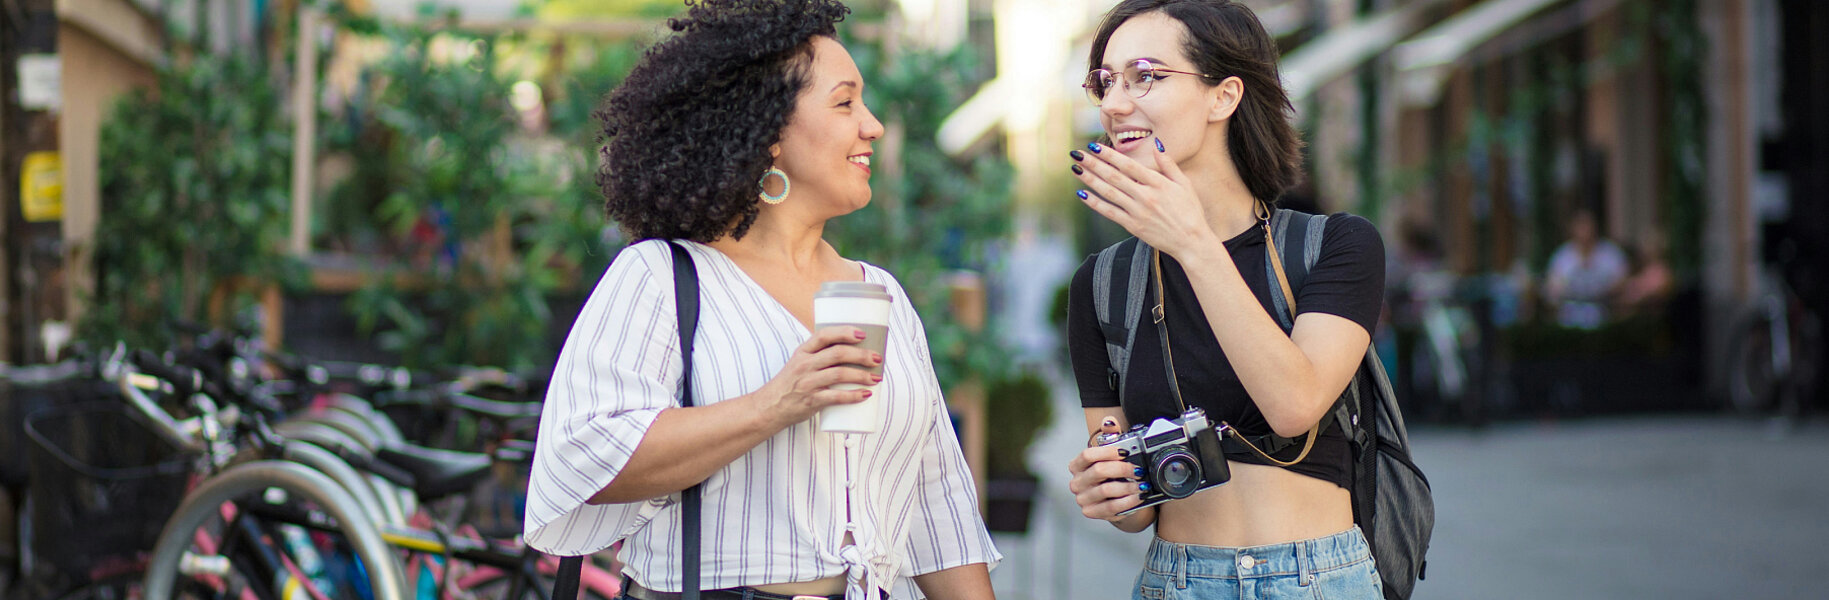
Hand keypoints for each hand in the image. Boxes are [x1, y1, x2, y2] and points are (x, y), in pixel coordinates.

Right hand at [750, 326, 882, 429]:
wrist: (769, 407)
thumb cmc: (790, 383)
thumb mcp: (799, 363)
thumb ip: (820, 356)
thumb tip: (853, 352)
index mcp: (803, 352)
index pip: (824, 335)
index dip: (844, 332)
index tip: (862, 334)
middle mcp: (805, 365)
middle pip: (838, 354)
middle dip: (861, 355)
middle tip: (877, 359)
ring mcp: (807, 383)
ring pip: (839, 374)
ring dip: (861, 375)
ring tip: (876, 377)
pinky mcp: (811, 401)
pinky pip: (836, 397)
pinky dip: (853, 396)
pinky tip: (866, 394)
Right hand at [1066, 418, 1144, 520]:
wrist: (1115, 500)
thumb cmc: (1112, 474)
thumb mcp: (1112, 455)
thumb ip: (1110, 436)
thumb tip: (1109, 421)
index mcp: (1077, 465)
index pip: (1087, 455)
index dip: (1107, 452)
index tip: (1126, 452)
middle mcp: (1076, 483)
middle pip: (1098, 471)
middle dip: (1122, 469)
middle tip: (1139, 470)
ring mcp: (1083, 499)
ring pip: (1106, 490)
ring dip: (1128, 487)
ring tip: (1143, 484)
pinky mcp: (1092, 512)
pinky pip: (1112, 507)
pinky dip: (1128, 501)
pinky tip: (1139, 497)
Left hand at [1070, 139, 1215, 257]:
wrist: (1191, 241)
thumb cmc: (1190, 211)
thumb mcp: (1184, 184)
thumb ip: (1168, 164)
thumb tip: (1157, 144)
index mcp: (1158, 183)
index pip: (1128, 165)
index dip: (1109, 155)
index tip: (1094, 146)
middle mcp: (1145, 196)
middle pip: (1114, 177)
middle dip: (1093, 164)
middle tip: (1076, 154)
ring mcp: (1137, 212)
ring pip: (1109, 193)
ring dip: (1090, 180)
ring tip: (1075, 169)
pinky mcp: (1133, 226)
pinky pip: (1110, 212)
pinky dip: (1095, 203)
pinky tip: (1082, 194)